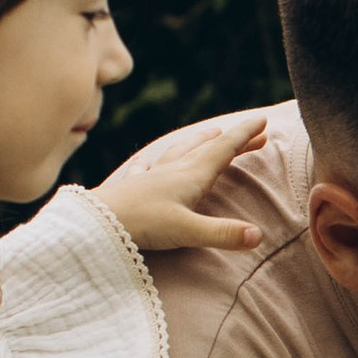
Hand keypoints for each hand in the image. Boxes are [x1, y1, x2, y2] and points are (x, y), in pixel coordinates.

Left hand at [92, 110, 269, 254]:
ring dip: (199, 141)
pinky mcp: (132, 187)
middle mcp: (173, 170)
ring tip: (210, 134)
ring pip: (181, 152)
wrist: (94, 222)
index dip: (245, 135)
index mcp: (190, 176)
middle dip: (233, 140)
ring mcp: (151, 177)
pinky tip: (148, 161)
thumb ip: (223, 234)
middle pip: (208, 149)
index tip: (262, 120)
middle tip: (256, 134)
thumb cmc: (141, 225)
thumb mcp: (187, 232)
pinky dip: (155, 162)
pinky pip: (147, 168)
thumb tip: (259, 236)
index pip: (224, 150)